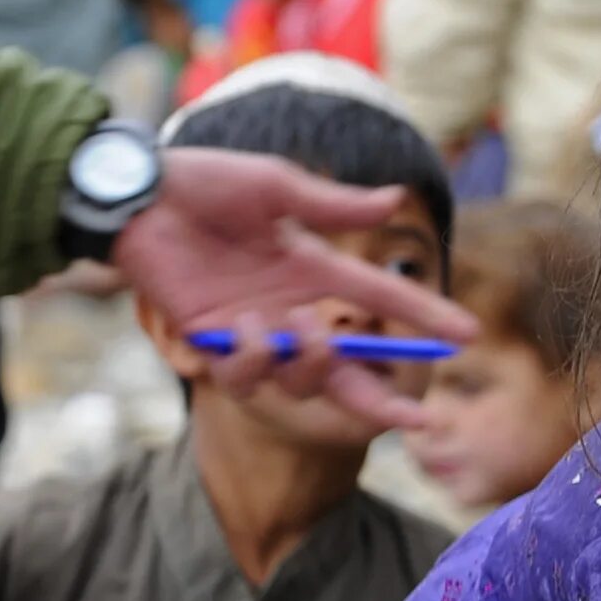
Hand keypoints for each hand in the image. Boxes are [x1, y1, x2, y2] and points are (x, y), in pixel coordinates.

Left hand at [117, 149, 474, 431]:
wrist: (132, 195)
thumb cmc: (201, 182)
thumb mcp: (274, 185)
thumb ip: (333, 205)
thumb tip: (396, 198)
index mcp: (314, 269)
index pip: (381, 299)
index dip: (425, 316)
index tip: (468, 335)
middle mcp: (291, 307)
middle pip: (348, 369)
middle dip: (382, 399)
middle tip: (415, 418)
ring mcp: (252, 329)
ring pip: (298, 380)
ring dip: (309, 364)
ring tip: (294, 330)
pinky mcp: (209, 341)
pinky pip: (244, 377)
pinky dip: (253, 360)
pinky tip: (244, 328)